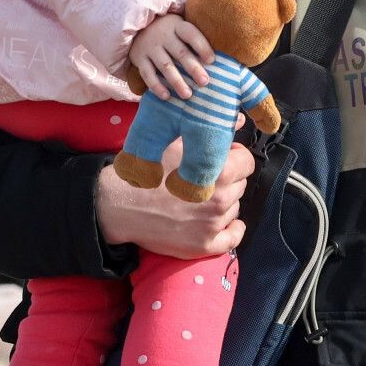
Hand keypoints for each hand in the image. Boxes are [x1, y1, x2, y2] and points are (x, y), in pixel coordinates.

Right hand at [96, 137, 254, 258]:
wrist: (118, 205)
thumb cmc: (146, 171)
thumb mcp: (175, 142)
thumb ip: (210, 131)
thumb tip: (238, 121)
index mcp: (217, 171)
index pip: (247, 162)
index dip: (235, 157)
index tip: (223, 159)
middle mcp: (220, 199)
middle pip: (240, 185)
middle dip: (228, 180)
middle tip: (204, 178)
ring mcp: (213, 224)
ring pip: (233, 208)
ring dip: (224, 202)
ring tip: (200, 197)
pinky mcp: (204, 245)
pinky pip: (233, 238)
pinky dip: (232, 229)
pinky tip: (225, 223)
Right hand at [130, 15, 213, 99]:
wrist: (136, 26)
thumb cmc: (168, 30)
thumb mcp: (179, 26)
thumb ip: (194, 38)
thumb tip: (218, 58)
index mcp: (177, 26)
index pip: (191, 34)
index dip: (202, 46)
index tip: (212, 60)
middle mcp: (163, 35)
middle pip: (180, 53)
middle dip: (193, 69)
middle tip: (205, 82)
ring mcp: (150, 47)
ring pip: (165, 66)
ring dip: (177, 81)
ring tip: (188, 95)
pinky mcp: (139, 58)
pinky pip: (147, 74)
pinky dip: (156, 86)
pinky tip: (167, 96)